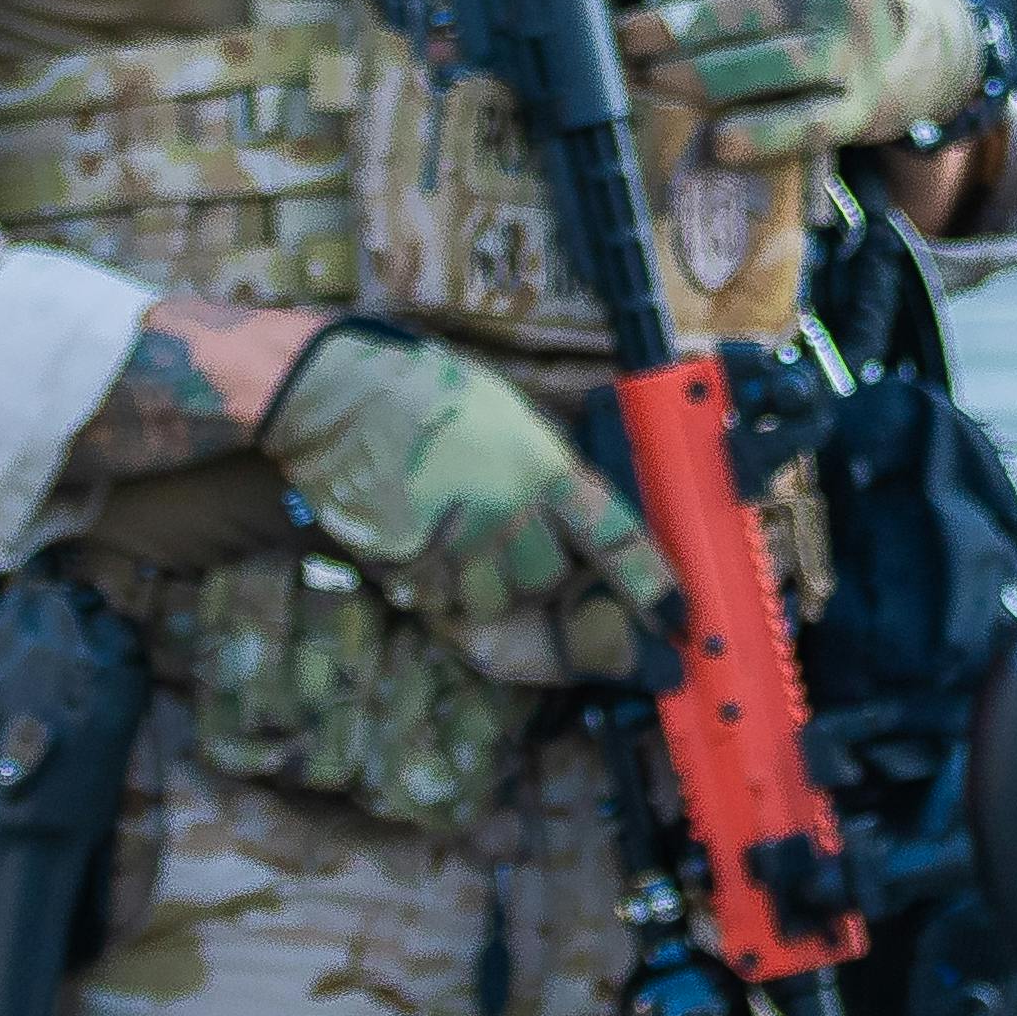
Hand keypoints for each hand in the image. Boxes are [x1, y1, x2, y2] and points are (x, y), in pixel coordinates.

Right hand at [256, 319, 686, 682]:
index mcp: (544, 467)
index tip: (677, 619)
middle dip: (554, 586)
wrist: (339, 396)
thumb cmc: (431, 395)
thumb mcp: (514, 419)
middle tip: (544, 572)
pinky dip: (448, 595)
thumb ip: (553, 474)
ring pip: (501, 605)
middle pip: (553, 583)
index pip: (616, 538)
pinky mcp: (410, 569)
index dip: (650, 584)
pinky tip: (432, 553)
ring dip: (496, 591)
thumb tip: (590, 528)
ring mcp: (457, 545)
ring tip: (466, 542)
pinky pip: (447, 607)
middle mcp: (508, 513)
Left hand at [622, 0, 986, 166]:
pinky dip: (766, 134)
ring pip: (784, 62)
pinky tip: (720, 142)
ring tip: (654, 80)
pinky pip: (813, 124)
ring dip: (712, 73)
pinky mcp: (862, 109)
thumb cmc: (825, 2)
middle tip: (630, 38)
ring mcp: (855, 54)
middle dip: (689, 22)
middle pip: (762, 7)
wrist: (923, 45)